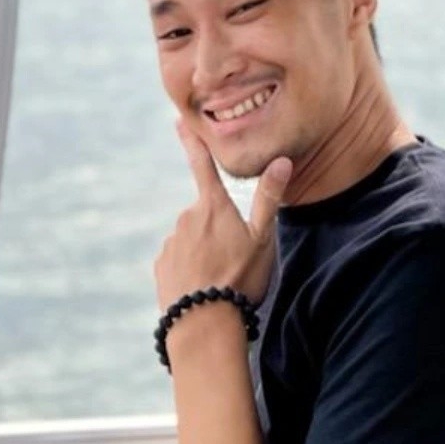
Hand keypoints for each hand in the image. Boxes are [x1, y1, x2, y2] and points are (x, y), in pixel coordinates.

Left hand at [154, 123, 292, 310]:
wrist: (204, 322)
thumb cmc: (240, 278)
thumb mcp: (262, 239)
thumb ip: (269, 199)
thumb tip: (283, 160)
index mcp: (213, 207)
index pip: (202, 166)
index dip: (192, 142)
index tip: (178, 121)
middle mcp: (186, 218)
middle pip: (205, 215)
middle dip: (217, 231)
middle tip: (236, 260)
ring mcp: (171, 242)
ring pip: (192, 241)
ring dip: (204, 253)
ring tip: (221, 279)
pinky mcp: (161, 266)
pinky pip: (178, 262)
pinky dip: (190, 271)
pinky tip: (202, 289)